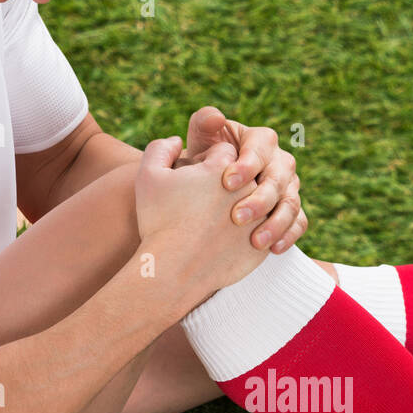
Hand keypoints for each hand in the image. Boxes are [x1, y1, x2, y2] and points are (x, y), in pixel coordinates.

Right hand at [135, 135, 268, 298]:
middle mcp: (250, 187)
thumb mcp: (149, 174)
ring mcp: (260, 217)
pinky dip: (247, 234)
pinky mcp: (263, 245)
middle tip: (206, 199)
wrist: (174, 270)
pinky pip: (260, 233)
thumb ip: (162, 148)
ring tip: (215, 223)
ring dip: (242, 208)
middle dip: (230, 183)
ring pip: (256, 205)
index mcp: (225, 164)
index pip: (225, 151)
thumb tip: (178, 142)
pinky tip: (225, 240)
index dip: (209, 160)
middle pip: (244, 176)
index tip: (198, 175)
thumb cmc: (158, 221)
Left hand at [175, 106, 306, 254]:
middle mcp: (280, 162)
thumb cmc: (203, 161)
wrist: (209, 190)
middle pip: (278, 179)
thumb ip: (204, 124)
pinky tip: (272, 249)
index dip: (246, 165)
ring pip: (291, 204)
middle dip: (259, 199)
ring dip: (275, 223)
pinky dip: (288, 236)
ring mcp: (289, 188)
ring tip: (256, 242)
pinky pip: (298, 223)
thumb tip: (216, 118)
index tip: (226, 182)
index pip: (260, 148)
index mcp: (261, 140)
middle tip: (237, 218)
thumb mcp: (201, 140)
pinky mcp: (292, 212)